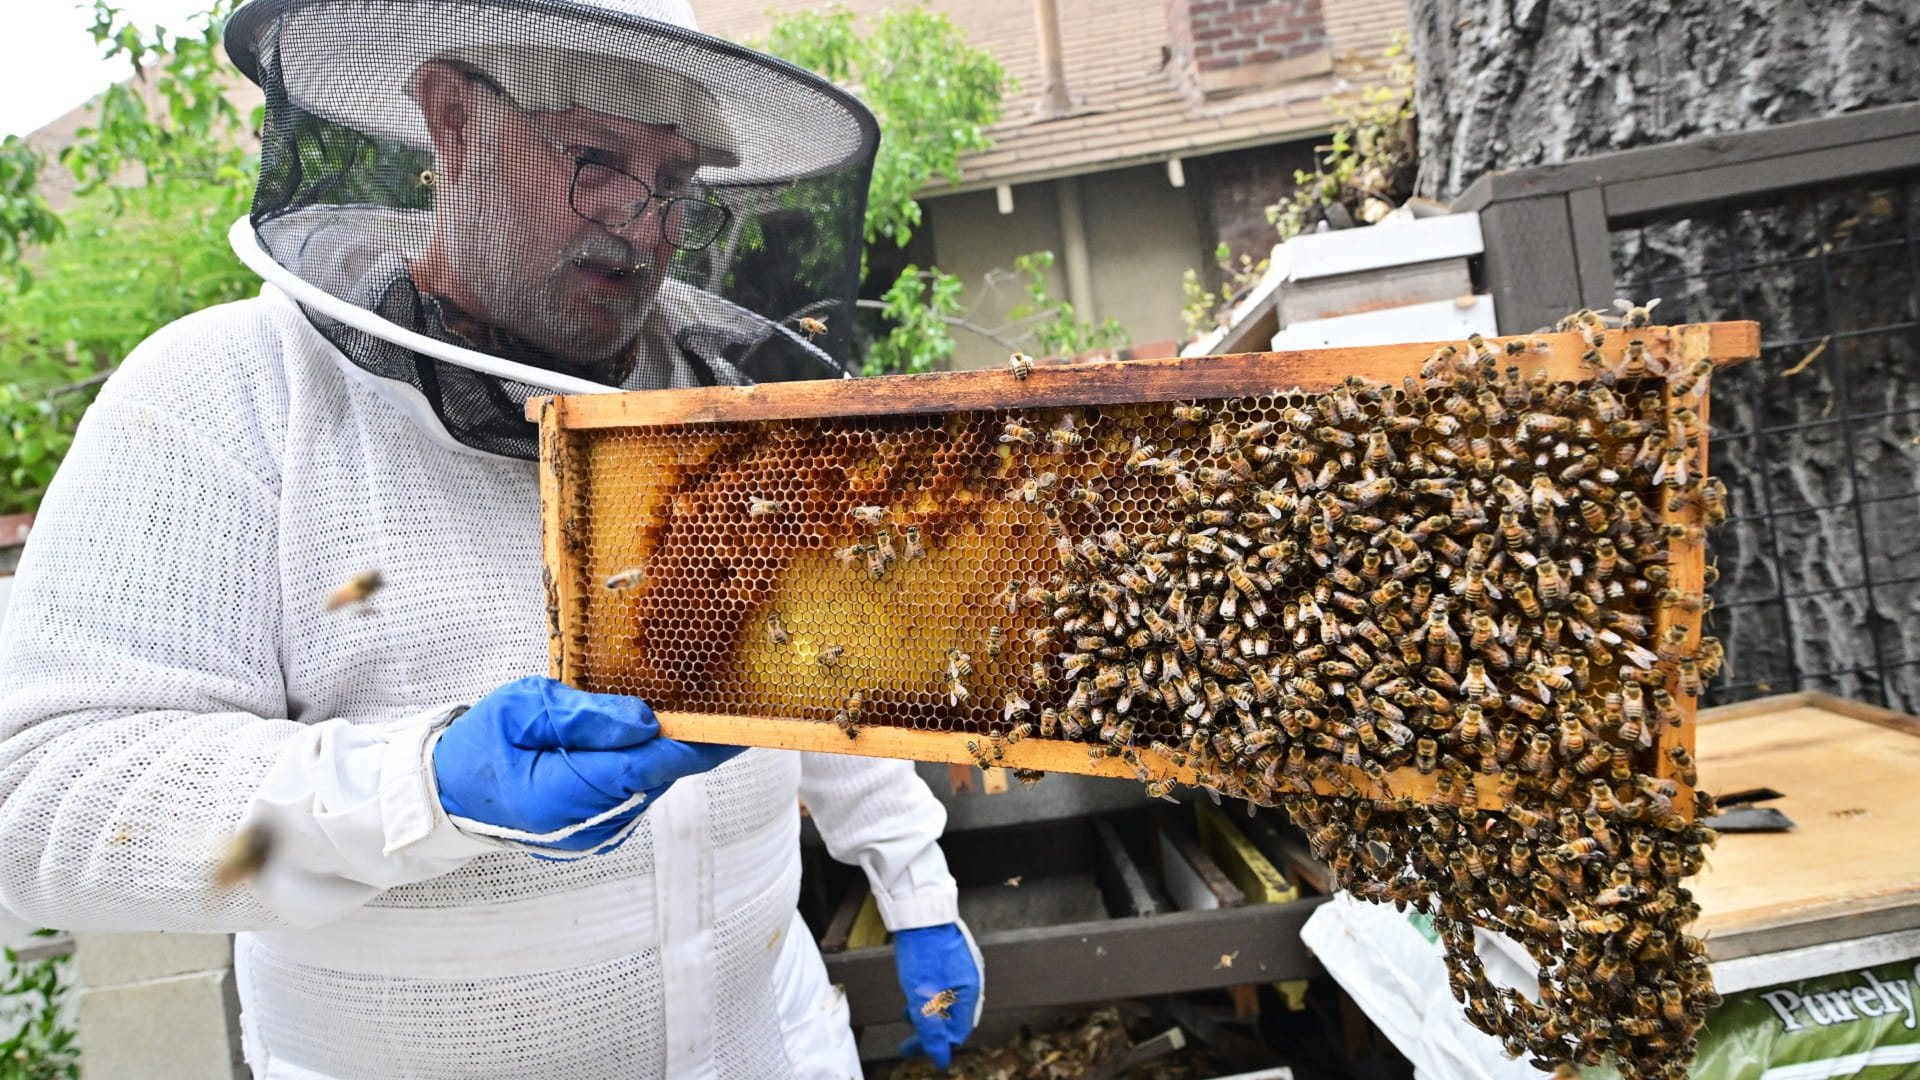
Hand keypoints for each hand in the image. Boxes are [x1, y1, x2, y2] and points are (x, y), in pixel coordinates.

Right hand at [432, 676, 741, 853]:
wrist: (450, 790)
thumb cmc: (483, 742)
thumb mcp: (523, 709)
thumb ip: (586, 716)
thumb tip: (647, 722)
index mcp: (561, 796)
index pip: (646, 768)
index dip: (697, 745)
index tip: (740, 726)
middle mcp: (587, 827)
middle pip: (656, 775)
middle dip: (687, 739)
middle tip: (720, 698)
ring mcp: (596, 835)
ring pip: (649, 783)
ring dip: (664, 750)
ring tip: (678, 710)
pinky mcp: (600, 831)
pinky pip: (635, 791)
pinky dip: (645, 763)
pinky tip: (641, 738)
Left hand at [894, 922, 983, 1068]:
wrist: (920, 912)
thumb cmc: (922, 953)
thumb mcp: (921, 996)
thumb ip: (931, 1029)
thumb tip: (940, 1058)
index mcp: (969, 993)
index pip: (957, 1032)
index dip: (935, 1046)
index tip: (911, 1049)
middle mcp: (971, 983)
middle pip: (953, 1020)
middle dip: (931, 1033)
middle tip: (908, 1040)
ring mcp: (962, 971)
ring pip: (946, 1004)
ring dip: (927, 1015)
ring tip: (906, 1016)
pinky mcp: (951, 961)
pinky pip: (943, 989)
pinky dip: (928, 999)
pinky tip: (913, 996)